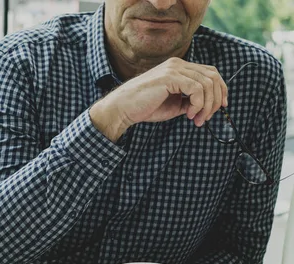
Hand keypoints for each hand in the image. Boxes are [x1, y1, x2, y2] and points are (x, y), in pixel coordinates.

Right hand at [89, 58, 227, 141]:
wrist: (123, 108)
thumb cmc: (144, 107)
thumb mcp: (174, 104)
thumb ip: (190, 101)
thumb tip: (207, 107)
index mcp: (179, 68)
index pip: (210, 73)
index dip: (220, 90)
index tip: (221, 107)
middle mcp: (178, 64)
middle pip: (213, 77)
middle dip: (215, 100)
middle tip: (206, 118)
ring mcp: (174, 69)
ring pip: (207, 84)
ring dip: (206, 106)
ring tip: (196, 119)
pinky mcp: (170, 77)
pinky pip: (197, 89)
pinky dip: (198, 104)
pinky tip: (188, 114)